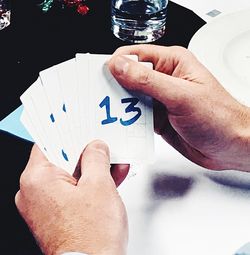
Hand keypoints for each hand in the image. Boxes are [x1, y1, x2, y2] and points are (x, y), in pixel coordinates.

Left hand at [15, 141, 128, 254]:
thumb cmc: (91, 236)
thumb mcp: (99, 184)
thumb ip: (96, 158)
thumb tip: (96, 147)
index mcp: (37, 180)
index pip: (49, 143)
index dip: (68, 134)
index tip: (82, 128)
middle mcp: (35, 193)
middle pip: (62, 161)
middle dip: (87, 153)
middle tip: (103, 145)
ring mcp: (46, 206)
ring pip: (72, 177)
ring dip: (94, 169)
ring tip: (115, 162)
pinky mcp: (58, 215)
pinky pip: (75, 192)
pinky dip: (91, 185)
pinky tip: (112, 178)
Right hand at [108, 45, 249, 170]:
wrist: (230, 146)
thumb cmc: (219, 117)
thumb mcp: (181, 95)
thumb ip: (148, 81)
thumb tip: (119, 66)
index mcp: (172, 63)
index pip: (136, 55)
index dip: (117, 64)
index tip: (101, 76)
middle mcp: (164, 79)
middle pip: (129, 76)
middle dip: (115, 86)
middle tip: (102, 98)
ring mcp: (160, 99)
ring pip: (130, 97)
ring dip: (121, 105)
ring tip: (111, 113)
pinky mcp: (158, 117)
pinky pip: (136, 115)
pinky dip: (128, 119)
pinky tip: (124, 125)